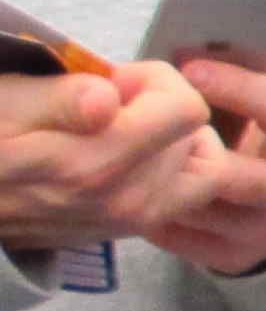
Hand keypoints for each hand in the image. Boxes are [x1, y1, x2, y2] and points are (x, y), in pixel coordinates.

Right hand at [0, 64, 216, 250]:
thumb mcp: (5, 104)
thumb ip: (62, 99)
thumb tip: (107, 98)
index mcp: (96, 165)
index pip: (188, 109)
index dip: (155, 80)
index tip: (115, 80)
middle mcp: (126, 201)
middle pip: (195, 135)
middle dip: (161, 109)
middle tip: (108, 104)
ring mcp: (132, 222)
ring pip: (201, 168)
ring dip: (171, 139)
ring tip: (119, 128)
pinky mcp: (130, 230)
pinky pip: (183, 193)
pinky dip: (168, 167)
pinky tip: (124, 152)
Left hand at [149, 53, 265, 274]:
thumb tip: (231, 38)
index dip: (233, 85)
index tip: (186, 67)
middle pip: (233, 169)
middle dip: (183, 143)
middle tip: (147, 118)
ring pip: (197, 203)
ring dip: (158, 174)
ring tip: (133, 147)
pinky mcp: (236, 257)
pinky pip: (177, 233)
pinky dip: (148, 206)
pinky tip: (136, 182)